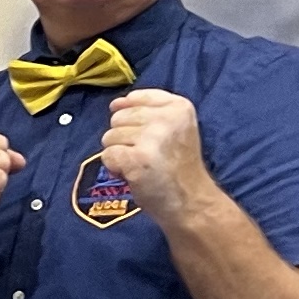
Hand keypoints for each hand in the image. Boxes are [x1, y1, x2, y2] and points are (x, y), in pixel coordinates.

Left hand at [100, 88, 210, 219]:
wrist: (191, 201)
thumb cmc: (178, 166)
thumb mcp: (175, 128)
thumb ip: (147, 110)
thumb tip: (115, 104)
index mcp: (179, 106)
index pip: (136, 97)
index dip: (132, 118)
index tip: (148, 137)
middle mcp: (166, 118)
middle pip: (118, 117)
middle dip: (125, 138)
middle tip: (147, 154)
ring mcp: (151, 137)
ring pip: (110, 136)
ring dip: (120, 153)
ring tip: (143, 164)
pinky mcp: (137, 158)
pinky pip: (107, 155)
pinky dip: (115, 168)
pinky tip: (135, 174)